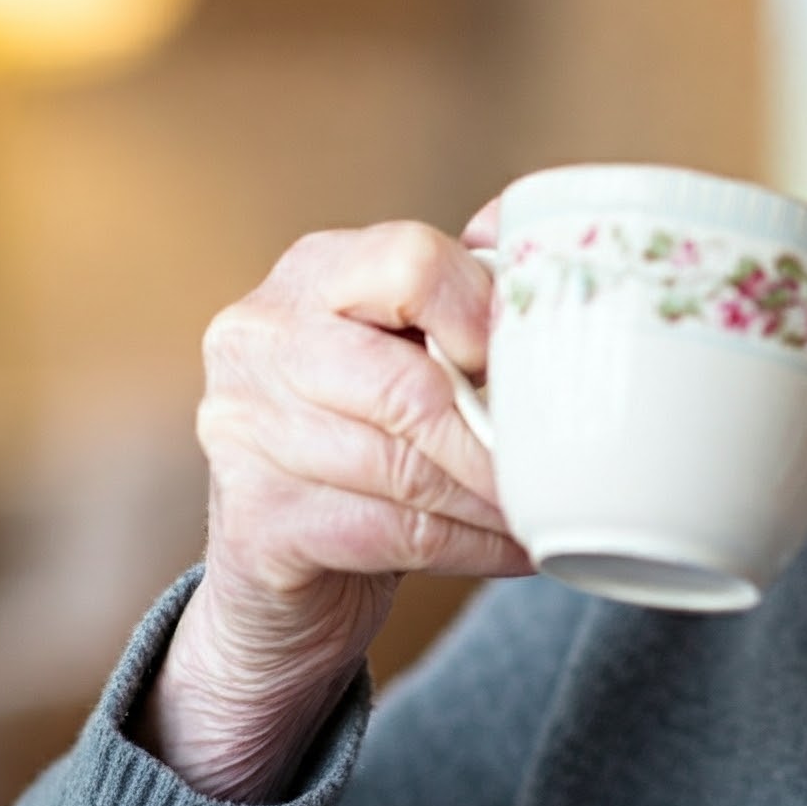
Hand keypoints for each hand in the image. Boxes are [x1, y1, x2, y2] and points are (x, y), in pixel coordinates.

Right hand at [134, 211, 526, 801]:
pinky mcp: (254, 520)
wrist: (280, 560)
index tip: (530, 364)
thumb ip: (466, 294)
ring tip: (547, 510)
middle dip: (496, 438)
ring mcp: (243, 431)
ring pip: (405, 469)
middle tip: (563, 465)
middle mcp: (260, 338)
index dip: (483, 317)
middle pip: (408, 386)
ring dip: (493, 501)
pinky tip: (514, 548)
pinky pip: (392, 533)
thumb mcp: (410, 346)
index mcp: (315, 272)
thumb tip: (548, 245)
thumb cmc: (370, 428)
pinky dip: (471, 546)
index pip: (410, 264)